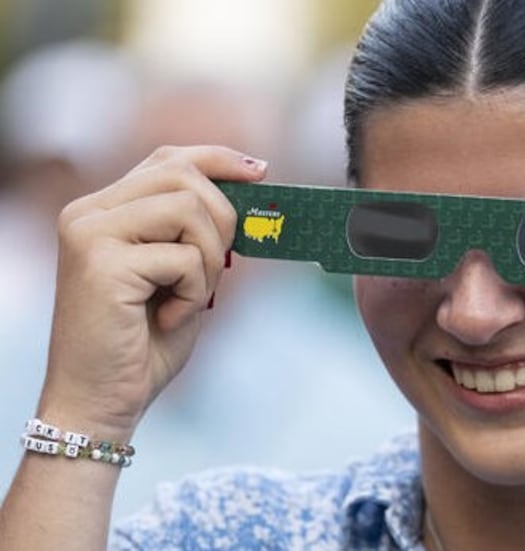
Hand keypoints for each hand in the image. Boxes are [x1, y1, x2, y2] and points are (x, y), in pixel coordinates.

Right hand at [38, 146, 265, 439]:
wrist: (101, 401)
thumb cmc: (144, 342)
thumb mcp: (180, 275)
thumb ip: (198, 233)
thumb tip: (249, 193)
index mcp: (102, 210)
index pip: (167, 160)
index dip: (218, 159)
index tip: (261, 171)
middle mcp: (88, 212)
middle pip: (182, 175)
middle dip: (223, 219)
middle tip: (219, 267)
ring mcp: (89, 233)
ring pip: (188, 208)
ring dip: (209, 259)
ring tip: (188, 298)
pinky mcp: (101, 263)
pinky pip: (184, 257)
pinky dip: (195, 292)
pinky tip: (168, 318)